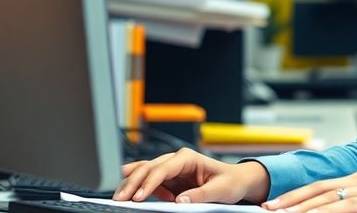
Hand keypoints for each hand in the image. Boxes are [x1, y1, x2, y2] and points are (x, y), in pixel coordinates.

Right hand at [113, 148, 270, 203]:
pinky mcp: (169, 179)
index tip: (138, 197)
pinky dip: (140, 188)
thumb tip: (179, 200)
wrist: (236, 181)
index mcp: (188, 157)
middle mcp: (177, 160)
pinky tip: (135, 196)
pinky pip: (150, 182)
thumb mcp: (220, 190)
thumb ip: (200, 195)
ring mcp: (171, 169)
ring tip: (120, 197)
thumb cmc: (230, 182)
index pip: (162, 168)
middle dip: (133, 183)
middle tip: (120, 198)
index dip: (149, 182)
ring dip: (132, 184)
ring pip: (145, 173)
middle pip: (148, 168)